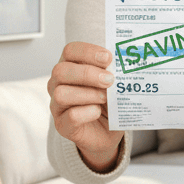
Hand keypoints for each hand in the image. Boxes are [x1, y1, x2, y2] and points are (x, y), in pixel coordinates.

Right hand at [48, 42, 122, 171]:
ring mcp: (58, 106)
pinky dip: (86, 113)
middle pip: (60, 70)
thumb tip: (126, 62)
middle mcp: (59, 84)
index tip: (108, 57)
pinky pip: (70, 116)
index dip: (88, 52)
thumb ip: (114, 72)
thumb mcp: (113, 83)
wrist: (108, 131)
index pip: (70, 51)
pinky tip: (98, 111)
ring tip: (105, 98)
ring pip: (61, 94)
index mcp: (71, 67)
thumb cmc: (108, 102)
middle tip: (109, 79)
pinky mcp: (63, 125)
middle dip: (87, 73)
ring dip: (87, 94)